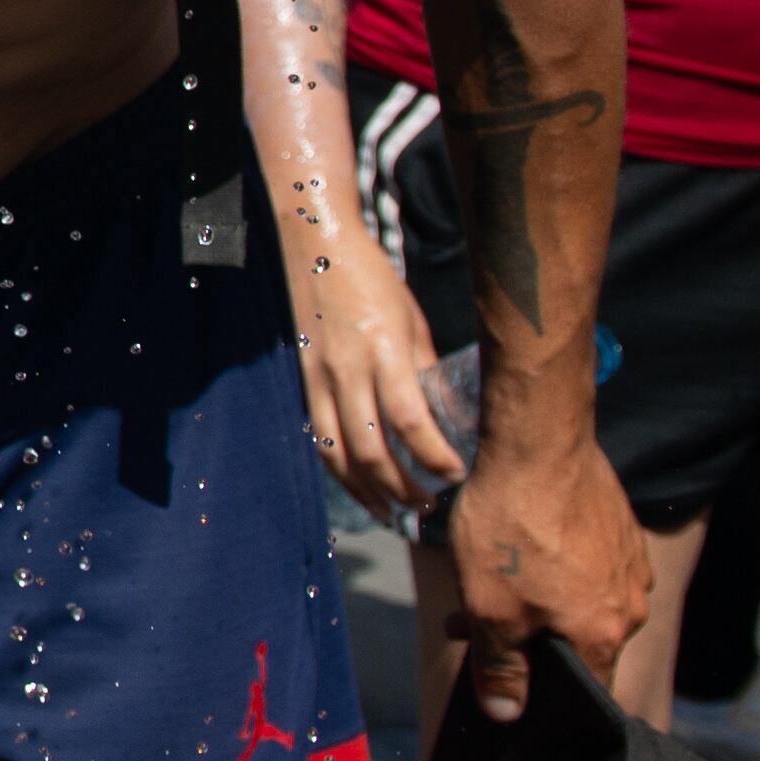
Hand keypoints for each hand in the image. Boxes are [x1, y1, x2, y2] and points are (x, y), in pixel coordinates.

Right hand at [296, 255, 456, 526]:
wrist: (315, 247)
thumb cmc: (373, 279)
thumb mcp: (412, 320)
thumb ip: (424, 370)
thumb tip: (445, 417)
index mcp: (383, 349)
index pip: (410, 420)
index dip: (434, 456)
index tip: (456, 474)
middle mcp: (347, 370)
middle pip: (371, 450)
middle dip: (402, 488)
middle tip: (428, 507)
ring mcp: (318, 379)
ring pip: (338, 454)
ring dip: (367, 491)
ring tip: (393, 513)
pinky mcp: (303, 382)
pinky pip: (319, 437)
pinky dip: (341, 470)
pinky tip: (359, 487)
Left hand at [438, 422, 651, 722]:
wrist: (537, 441)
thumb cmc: (511, 528)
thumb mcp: (490, 609)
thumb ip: (501, 668)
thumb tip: (506, 714)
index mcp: (604, 635)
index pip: (586, 689)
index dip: (542, 692)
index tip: (504, 680)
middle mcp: (631, 604)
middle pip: (577, 642)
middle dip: (521, 639)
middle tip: (466, 622)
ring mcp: (629, 561)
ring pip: (578, 600)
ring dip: (531, 600)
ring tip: (478, 578)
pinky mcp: (620, 526)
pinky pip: (586, 564)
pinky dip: (551, 566)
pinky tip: (512, 546)